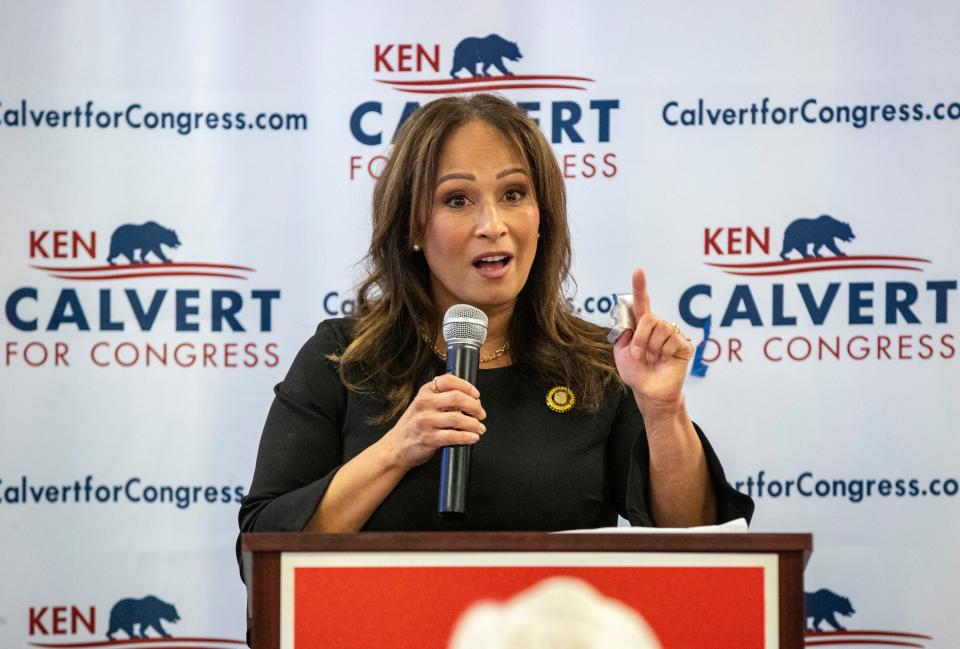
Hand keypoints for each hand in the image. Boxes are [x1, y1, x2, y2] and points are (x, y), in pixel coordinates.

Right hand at [382, 374, 486, 469]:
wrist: (396, 447)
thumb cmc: (414, 425)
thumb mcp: (423, 405)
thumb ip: (442, 399)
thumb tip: (470, 400)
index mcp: (425, 392)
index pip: (448, 380)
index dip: (467, 386)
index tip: (477, 395)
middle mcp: (424, 404)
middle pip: (457, 398)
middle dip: (474, 406)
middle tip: (481, 414)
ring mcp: (425, 421)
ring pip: (457, 418)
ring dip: (474, 424)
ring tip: (480, 428)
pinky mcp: (428, 439)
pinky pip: (453, 436)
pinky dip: (467, 437)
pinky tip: (473, 438)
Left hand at [613, 268, 693, 414]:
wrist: (649, 393)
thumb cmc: (636, 373)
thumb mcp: (621, 353)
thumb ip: (623, 334)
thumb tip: (630, 322)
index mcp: (642, 327)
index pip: (641, 303)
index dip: (639, 287)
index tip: (638, 270)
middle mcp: (658, 327)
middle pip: (649, 317)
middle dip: (640, 338)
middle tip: (640, 354)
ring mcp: (672, 335)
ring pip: (660, 328)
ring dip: (651, 347)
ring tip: (653, 359)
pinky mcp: (684, 345)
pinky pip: (672, 340)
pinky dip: (664, 352)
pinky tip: (665, 360)